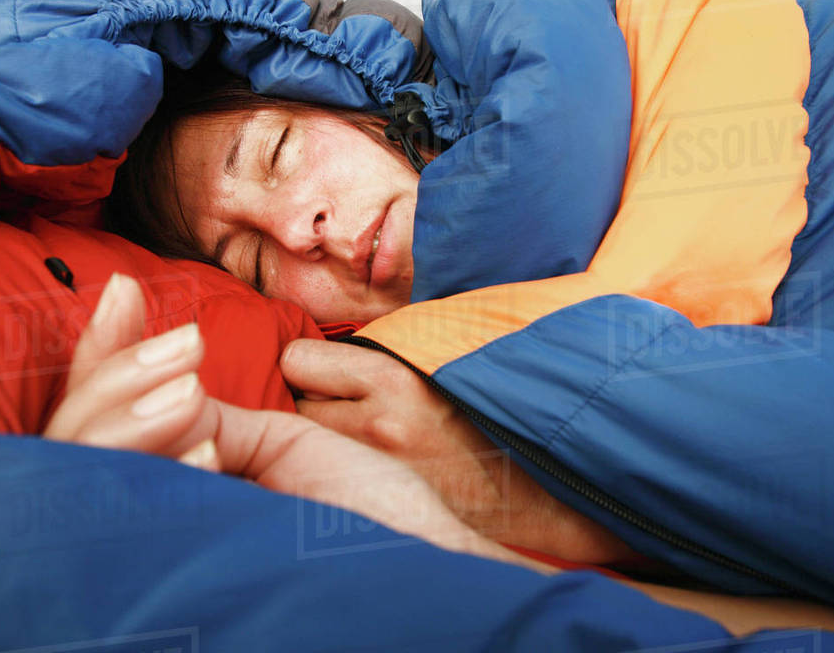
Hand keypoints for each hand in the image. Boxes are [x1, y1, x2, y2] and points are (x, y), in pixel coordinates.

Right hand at [45, 274, 549, 571]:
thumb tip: (159, 376)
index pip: (101, 416)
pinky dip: (153, 462)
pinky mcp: (171, 570)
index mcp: (170, 479)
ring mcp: (152, 543)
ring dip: (126, 411)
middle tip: (187, 348)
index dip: (102, 355)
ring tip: (190, 391)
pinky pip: (120, 512)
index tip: (127, 292)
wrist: (415, 563)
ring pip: (79, 464)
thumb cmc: (360, 508)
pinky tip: (205, 453)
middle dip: (114, 376)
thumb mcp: (276, 445)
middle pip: (70, 436)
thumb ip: (211, 418)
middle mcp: (147, 511)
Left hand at [284, 338, 632, 563]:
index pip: (298, 360)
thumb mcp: (444, 354)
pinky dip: (338, 468)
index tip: (325, 369)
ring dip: (321, 436)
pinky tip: (364, 465)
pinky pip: (332, 476)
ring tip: (356, 435)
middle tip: (339, 403)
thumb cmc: (491, 401)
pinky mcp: (380, 502)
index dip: (308, 363)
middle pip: (293, 404)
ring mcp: (375, 470)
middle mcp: (374, 425)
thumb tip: (337, 332)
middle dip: (311, 399)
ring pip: (307, 444)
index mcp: (391, 376)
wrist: (540, 482)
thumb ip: (389, 342)